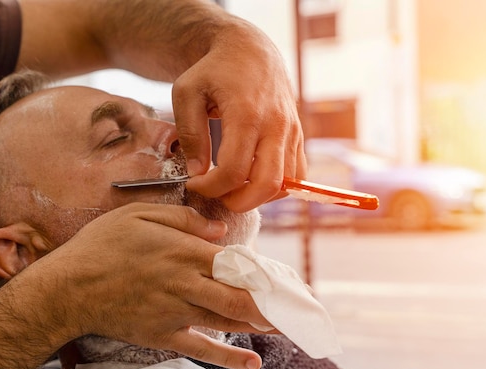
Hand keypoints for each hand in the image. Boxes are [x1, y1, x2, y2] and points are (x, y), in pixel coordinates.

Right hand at [40, 202, 269, 368]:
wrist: (67, 288)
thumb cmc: (100, 246)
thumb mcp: (137, 214)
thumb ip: (181, 218)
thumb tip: (218, 229)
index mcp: (180, 250)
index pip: (233, 262)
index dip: (260, 270)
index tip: (280, 275)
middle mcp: (184, 282)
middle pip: (238, 295)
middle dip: (270, 302)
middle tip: (294, 306)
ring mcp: (174, 312)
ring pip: (226, 320)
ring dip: (260, 325)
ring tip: (287, 327)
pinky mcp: (162, 335)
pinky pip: (201, 349)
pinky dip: (229, 357)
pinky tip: (254, 362)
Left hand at [172, 21, 305, 211]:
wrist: (250, 49)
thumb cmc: (213, 70)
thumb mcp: (187, 92)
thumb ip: (190, 133)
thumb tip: (197, 172)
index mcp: (247, 114)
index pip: (234, 171)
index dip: (210, 187)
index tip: (194, 183)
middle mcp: (276, 126)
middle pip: (266, 185)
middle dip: (237, 202)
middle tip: (216, 194)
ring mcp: (292, 132)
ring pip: (284, 185)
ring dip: (256, 196)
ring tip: (231, 186)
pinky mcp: (298, 136)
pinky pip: (296, 175)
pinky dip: (275, 187)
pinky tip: (251, 180)